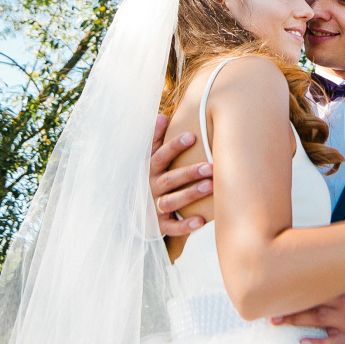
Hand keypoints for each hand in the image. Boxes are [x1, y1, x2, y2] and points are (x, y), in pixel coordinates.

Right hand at [149, 114, 209, 235]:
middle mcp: (151, 188)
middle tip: (211, 167)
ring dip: (190, 194)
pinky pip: (171, 227)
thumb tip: (162, 116)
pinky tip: (200, 222)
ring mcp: (154, 207)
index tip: (192, 136)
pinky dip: (184, 226)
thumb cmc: (150, 179)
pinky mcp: (159, 226)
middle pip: (170, 179)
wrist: (134, 214)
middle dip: (190, 172)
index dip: (174, 146)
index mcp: (150, 170)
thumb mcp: (148, 160)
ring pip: (171, 201)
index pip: (161, 156)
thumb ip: (155, 140)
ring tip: (210, 187)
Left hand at [270, 287, 344, 343]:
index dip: (293, 283)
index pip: (313, 282)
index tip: (274, 284)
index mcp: (337, 287)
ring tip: (278, 322)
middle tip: (270, 306)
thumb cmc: (342, 309)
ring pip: (319, 317)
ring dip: (297, 319)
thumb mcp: (336, 293)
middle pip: (313, 298)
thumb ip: (317, 285)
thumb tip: (282, 278)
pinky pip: (332, 342)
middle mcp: (342, 301)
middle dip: (291, 302)